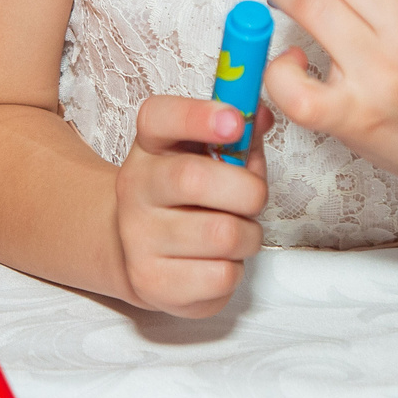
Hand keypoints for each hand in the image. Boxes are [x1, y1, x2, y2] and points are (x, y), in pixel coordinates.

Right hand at [113, 96, 271, 316]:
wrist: (142, 249)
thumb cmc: (190, 196)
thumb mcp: (209, 154)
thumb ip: (239, 133)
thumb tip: (263, 116)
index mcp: (150, 145)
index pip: (159, 117)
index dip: (198, 116)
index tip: (236, 121)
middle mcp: (134, 187)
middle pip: (193, 179)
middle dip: (246, 189)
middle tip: (255, 197)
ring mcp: (137, 237)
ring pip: (221, 235)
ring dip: (248, 235)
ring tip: (237, 232)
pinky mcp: (151, 282)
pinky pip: (220, 276)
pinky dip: (235, 269)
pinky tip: (219, 261)